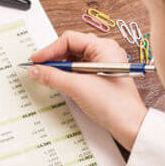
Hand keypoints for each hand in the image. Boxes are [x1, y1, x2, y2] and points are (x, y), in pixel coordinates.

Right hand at [28, 31, 147, 149]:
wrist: (130, 125)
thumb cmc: (113, 104)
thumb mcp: (77, 87)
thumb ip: (52, 76)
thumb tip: (34, 70)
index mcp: (103, 47)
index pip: (69, 39)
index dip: (49, 50)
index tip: (35, 61)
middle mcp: (105, 52)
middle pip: (71, 47)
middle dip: (54, 57)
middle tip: (39, 68)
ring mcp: (104, 64)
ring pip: (74, 59)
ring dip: (60, 67)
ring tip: (48, 76)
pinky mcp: (102, 76)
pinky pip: (80, 69)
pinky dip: (68, 75)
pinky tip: (60, 82)